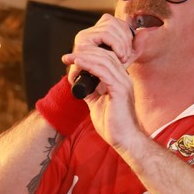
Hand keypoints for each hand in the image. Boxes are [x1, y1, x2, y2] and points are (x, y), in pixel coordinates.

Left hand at [62, 16, 139, 150]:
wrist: (125, 140)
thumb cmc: (114, 127)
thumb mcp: (98, 105)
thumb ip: (92, 94)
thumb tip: (80, 86)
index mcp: (120, 81)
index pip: (106, 60)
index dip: (88, 56)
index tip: (72, 59)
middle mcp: (124, 79)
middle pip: (105, 55)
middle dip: (85, 53)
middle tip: (67, 56)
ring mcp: (124, 83)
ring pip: (104, 60)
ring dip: (85, 57)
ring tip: (71, 58)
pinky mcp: (120, 90)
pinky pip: (104, 72)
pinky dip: (90, 66)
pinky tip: (79, 64)